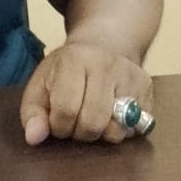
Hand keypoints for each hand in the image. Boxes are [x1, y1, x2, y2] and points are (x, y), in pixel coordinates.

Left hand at [19, 41, 152, 145]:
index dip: (58, 126)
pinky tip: (113, 114)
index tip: (57, 120)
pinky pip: (137, 128)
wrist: (103, 43)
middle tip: (76, 121)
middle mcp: (106, 64)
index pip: (66, 110)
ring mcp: (130, 75)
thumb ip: (32, 113)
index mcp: (74, 60)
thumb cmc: (66, 70)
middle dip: (80, 132)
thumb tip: (34, 137)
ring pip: (117, 130)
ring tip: (94, 117)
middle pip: (93, 122)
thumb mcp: (40, 85)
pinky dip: (122, 130)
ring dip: (102, 133)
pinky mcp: (147, 88)